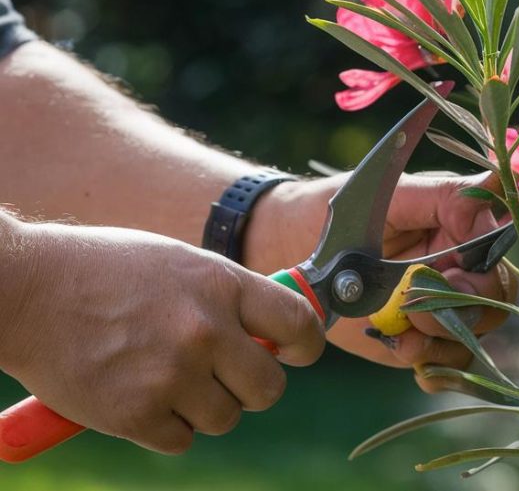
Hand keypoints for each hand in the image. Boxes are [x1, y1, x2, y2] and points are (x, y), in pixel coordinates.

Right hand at [0, 218, 324, 453]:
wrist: (28, 290)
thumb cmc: (106, 271)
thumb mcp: (181, 264)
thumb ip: (228, 297)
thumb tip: (275, 331)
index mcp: (221, 285)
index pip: (299, 324)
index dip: (306, 346)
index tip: (296, 353)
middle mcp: (205, 331)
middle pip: (269, 388)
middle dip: (252, 387)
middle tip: (226, 377)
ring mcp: (171, 375)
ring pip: (225, 418)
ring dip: (204, 407)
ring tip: (165, 377)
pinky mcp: (135, 413)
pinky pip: (180, 439)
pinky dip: (163, 426)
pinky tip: (137, 393)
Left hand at [244, 171, 517, 390]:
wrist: (288, 250)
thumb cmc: (338, 213)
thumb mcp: (389, 196)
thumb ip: (444, 195)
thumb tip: (495, 186)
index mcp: (461, 230)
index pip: (496, 259)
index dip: (482, 279)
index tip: (452, 283)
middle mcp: (459, 271)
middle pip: (493, 304)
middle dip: (459, 316)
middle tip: (417, 316)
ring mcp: (440, 308)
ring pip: (471, 337)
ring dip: (441, 345)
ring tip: (401, 341)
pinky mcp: (419, 338)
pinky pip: (447, 363)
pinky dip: (436, 369)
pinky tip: (409, 356)